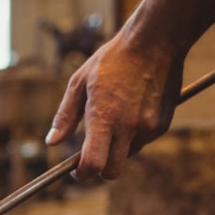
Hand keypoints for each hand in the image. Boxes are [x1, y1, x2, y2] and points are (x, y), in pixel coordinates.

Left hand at [46, 32, 184, 181]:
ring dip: (118, 149)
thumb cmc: (113, 59)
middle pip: (112, 172)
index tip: (78, 169)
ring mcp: (148, 128)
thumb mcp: (80, 82)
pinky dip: (135, 135)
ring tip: (115, 120)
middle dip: (100, 169)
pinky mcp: (162, 124)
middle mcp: (128, 128)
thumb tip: (52, 142)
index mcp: (103, 118)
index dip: (83, 174)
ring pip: (128, 156)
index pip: (93, 165)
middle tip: (93, 155)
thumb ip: (65, 116)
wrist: (156, 41)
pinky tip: (132, 111)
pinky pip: (143, 141)